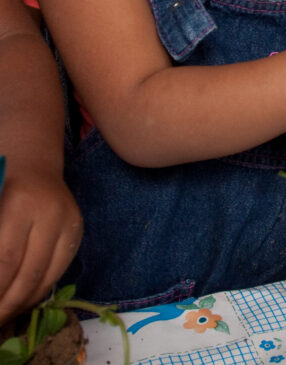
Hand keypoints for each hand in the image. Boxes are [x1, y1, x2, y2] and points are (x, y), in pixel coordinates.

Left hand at [0, 167, 82, 322]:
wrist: (35, 170)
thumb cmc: (3, 190)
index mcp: (22, 203)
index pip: (7, 259)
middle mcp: (51, 213)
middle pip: (30, 272)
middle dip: (9, 303)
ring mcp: (70, 222)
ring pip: (48, 276)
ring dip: (25, 302)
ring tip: (6, 315)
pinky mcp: (78, 231)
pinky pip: (59, 270)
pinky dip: (40, 290)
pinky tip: (23, 300)